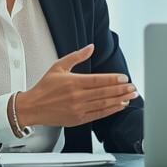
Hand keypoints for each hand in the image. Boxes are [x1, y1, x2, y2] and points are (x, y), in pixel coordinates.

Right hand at [14, 44, 137, 127]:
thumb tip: (90, 47)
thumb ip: (76, 56)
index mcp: (73, 82)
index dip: (113, 79)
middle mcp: (77, 96)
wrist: (32, 107)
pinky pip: (98, 115)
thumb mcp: (58, 66)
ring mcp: (78, 109)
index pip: (98, 80)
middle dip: (121, 90)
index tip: (124, 78)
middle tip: (133, 88)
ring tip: (131, 96)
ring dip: (119, 100)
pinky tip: (120, 106)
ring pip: (104, 104)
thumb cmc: (45, 87)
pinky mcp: (78, 119)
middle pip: (104, 93)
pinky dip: (111, 110)